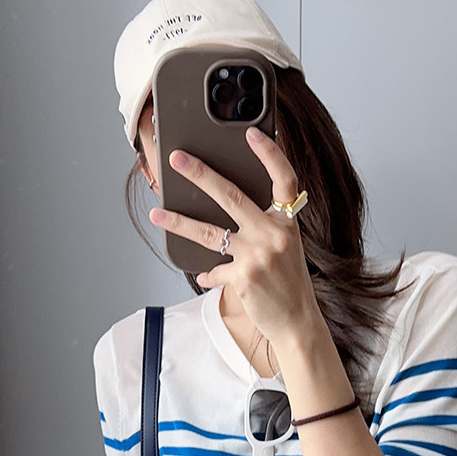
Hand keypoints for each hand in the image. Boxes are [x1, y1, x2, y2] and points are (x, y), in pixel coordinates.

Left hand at [148, 128, 323, 352]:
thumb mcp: (286, 248)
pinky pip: (214, 269)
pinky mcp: (243, 277)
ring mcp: (258, 255)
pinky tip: (204, 276)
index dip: (269, 154)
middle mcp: (273, 234)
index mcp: (287, 222)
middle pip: (231, 196)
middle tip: (177, 159)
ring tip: (158, 212)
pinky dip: (207, 274)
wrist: (298, 322)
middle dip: (200, 174)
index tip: (252, 134)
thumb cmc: (289, 283)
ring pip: (210, 232)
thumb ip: (265, 226)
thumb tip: (230, 209)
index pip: (283, 178)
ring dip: (180, 221)